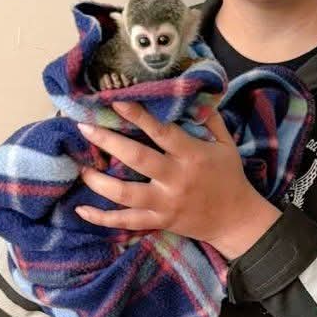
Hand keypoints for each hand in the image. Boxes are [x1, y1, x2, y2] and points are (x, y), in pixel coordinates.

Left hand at [74, 101, 280, 259]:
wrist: (236, 220)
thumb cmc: (230, 176)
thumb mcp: (226, 144)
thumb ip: (209, 119)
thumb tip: (192, 93)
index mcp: (192, 155)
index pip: (162, 132)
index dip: (138, 116)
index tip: (116, 101)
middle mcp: (176, 179)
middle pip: (137, 158)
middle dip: (108, 142)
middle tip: (84, 127)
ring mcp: (166, 203)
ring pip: (126, 194)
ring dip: (99, 181)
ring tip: (80, 168)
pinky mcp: (159, 221)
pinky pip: (127, 222)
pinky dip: (103, 218)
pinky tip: (81, 210)